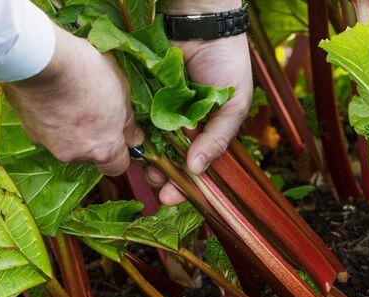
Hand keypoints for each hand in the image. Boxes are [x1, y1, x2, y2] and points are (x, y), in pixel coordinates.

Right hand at [3, 24, 142, 175]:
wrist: (42, 60)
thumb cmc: (88, 73)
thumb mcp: (122, 92)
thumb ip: (128, 123)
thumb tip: (134, 138)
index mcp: (103, 148)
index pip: (117, 167)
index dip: (121, 152)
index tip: (120, 136)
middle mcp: (76, 155)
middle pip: (91, 155)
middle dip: (95, 138)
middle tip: (95, 111)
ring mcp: (50, 146)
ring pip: (68, 145)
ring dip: (72, 131)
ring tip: (72, 101)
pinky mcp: (30, 133)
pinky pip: (48, 133)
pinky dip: (53, 122)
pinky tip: (54, 100)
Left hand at [148, 0, 252, 204]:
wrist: (203, 25)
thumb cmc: (227, 65)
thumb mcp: (234, 105)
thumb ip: (218, 138)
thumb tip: (197, 170)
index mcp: (207, 131)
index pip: (196, 166)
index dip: (185, 185)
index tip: (171, 198)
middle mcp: (184, 126)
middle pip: (171, 160)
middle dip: (163, 176)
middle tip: (154, 185)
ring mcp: (163, 112)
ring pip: (153, 144)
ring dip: (148, 160)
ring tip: (144, 169)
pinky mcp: (145, 97)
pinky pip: (139, 119)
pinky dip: (136, 133)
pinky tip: (133, 144)